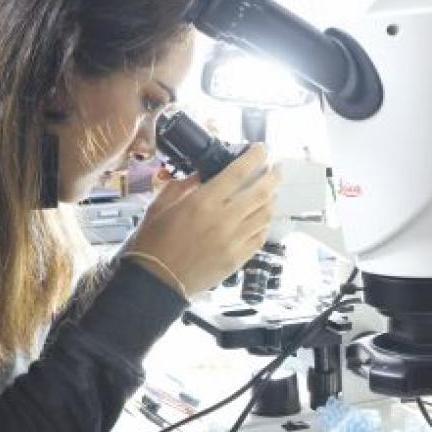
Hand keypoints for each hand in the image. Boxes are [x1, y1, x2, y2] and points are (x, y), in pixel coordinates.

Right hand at [123, 144, 278, 298]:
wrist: (156, 282)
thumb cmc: (153, 243)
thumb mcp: (160, 206)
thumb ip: (183, 186)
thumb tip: (202, 173)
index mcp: (202, 203)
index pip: (238, 173)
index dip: (255, 157)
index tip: (261, 149)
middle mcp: (223, 220)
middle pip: (260, 192)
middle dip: (273, 176)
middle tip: (277, 167)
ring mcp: (233, 242)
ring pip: (265, 214)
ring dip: (271, 199)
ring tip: (271, 191)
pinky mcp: (237, 259)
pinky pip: (260, 236)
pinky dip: (265, 223)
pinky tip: (263, 217)